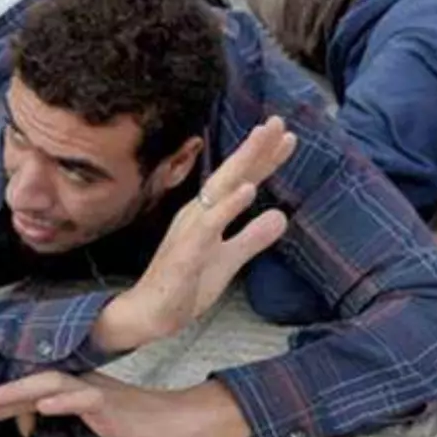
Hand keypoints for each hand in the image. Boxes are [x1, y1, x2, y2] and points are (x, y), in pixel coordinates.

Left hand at [0, 373, 242, 436]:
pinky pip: (84, 398)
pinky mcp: (110, 403)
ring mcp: (94, 391)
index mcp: (71, 387)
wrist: (173, 422)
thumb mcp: (88, 422)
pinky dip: (63, 400)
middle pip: (31, 383)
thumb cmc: (132, 423)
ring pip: (50, 383)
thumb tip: (27, 421)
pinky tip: (44, 405)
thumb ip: (59, 417)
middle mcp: (78, 383)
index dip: (1, 402)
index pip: (29, 391)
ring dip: (18, 392)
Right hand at [92, 117, 294, 352]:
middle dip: (254, 147)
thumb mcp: (229, 259)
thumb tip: (282, 216)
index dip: (264, 159)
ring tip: (263, 139)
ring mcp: (191, 230)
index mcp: (209, 213)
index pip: (241, 180)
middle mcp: (199, 213)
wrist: (149, 315)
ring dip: (242, 163)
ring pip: (219, 189)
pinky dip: (228, 206)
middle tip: (278, 121)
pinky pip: (209, 225)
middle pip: (231, 174)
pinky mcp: (186, 252)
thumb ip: (253, 237)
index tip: (288, 136)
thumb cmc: (185, 284)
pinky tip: (247, 190)